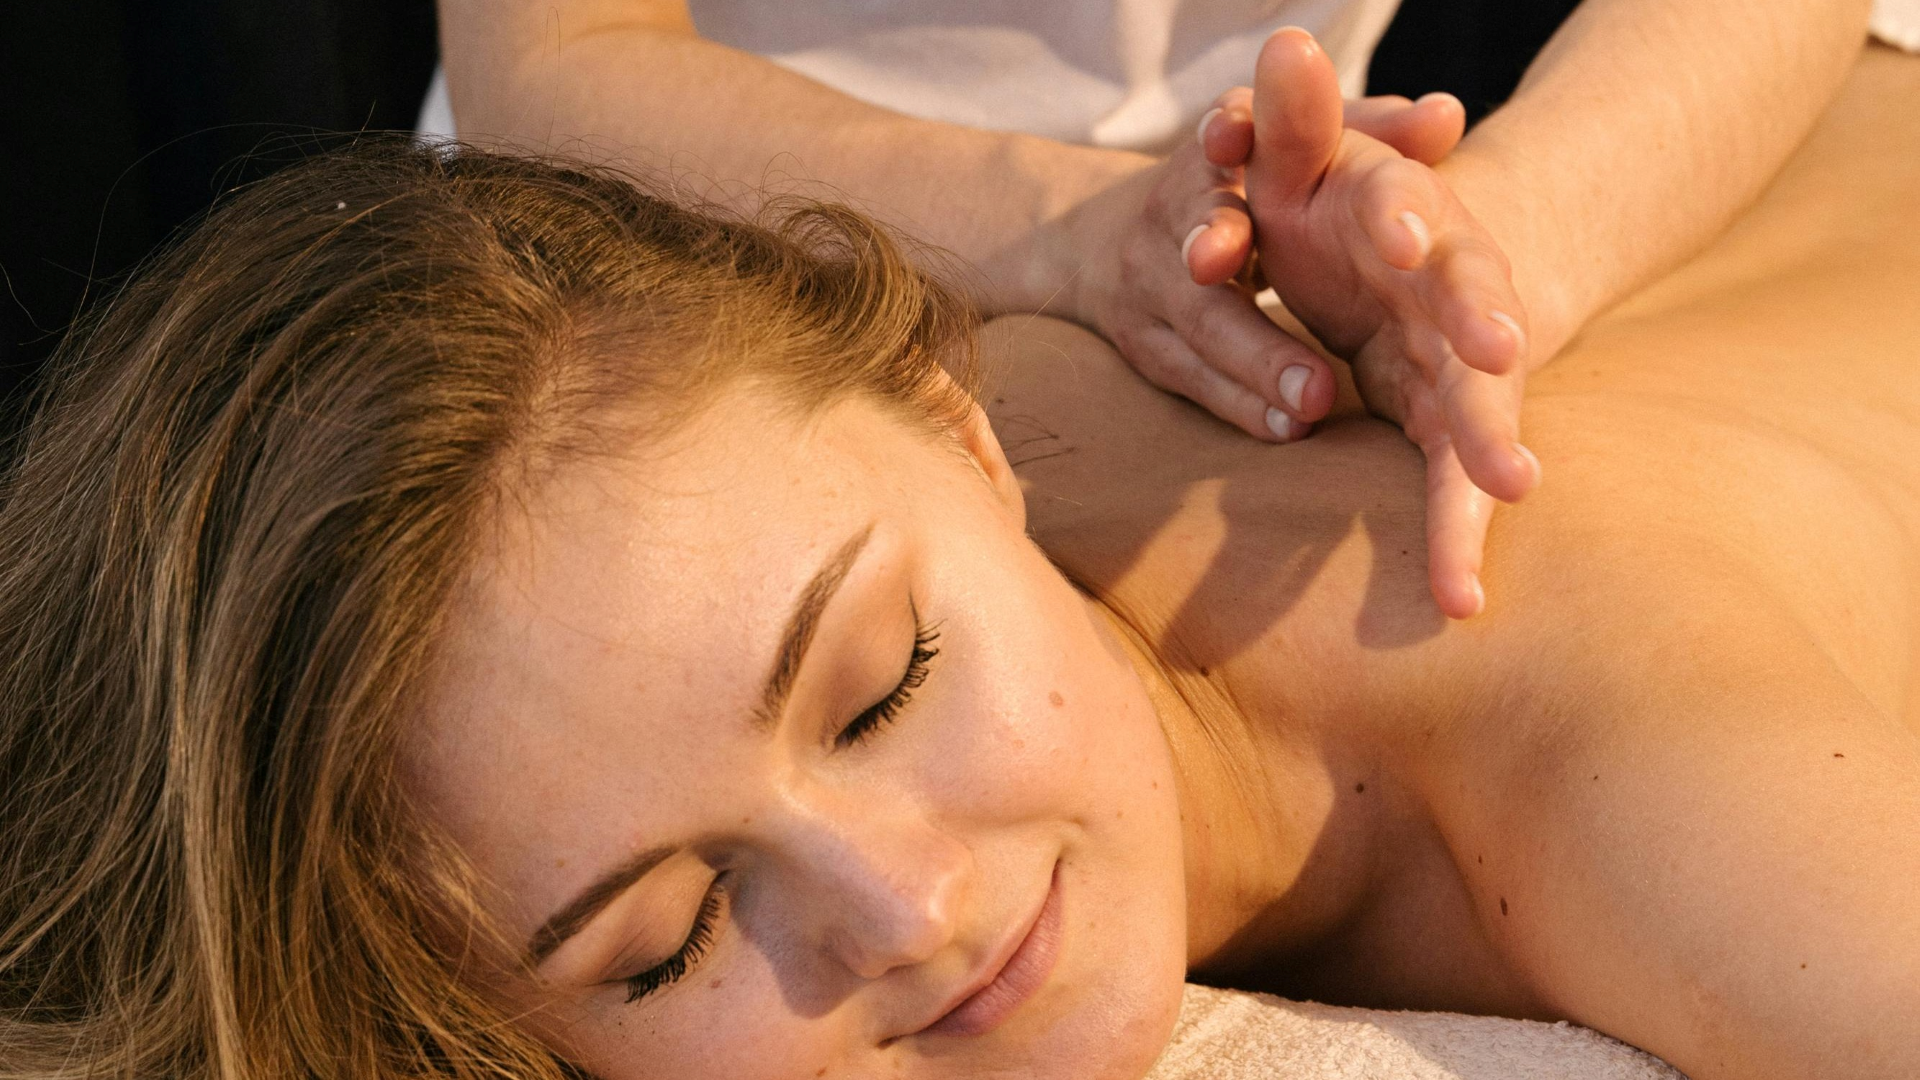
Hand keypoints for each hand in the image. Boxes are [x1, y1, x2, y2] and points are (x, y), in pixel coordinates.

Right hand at [1049, 85, 1467, 445]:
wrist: (1127, 246)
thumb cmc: (1254, 189)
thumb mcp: (1305, 148)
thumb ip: (1375, 132)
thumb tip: (1447, 116)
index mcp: (1218, 144)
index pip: (1221, 124)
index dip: (1226, 127)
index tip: (1232, 134)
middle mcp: (1174, 205)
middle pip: (1199, 228)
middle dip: (1219, 245)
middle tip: (1232, 266)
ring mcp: (1152, 280)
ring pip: (1201, 320)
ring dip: (1257, 359)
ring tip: (1313, 399)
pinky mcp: (1148, 344)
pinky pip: (1196, 378)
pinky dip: (1244, 403)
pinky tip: (1290, 425)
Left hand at [1229, 28, 1541, 618]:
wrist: (1394, 264)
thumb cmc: (1329, 207)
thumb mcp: (1301, 159)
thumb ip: (1290, 116)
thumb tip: (1281, 43)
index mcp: (1404, 212)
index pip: (1408, 205)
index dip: (1410, 219)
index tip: (1407, 239)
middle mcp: (1446, 286)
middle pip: (1470, 304)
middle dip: (1480, 323)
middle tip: (1498, 353)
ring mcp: (1456, 362)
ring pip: (1478, 404)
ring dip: (1487, 446)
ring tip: (1509, 489)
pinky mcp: (1445, 424)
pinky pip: (1449, 487)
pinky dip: (1455, 538)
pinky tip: (1461, 601)